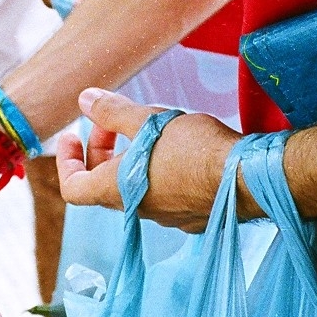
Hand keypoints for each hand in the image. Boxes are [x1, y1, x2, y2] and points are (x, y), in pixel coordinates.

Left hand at [57, 88, 253, 230]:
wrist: (250, 178)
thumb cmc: (196, 149)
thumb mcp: (149, 121)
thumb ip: (113, 112)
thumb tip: (84, 100)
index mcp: (117, 191)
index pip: (73, 188)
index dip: (67, 161)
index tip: (72, 136)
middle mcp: (138, 210)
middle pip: (103, 184)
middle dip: (102, 150)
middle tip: (114, 122)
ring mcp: (168, 217)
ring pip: (137, 188)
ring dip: (134, 159)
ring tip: (154, 129)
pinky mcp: (194, 216)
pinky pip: (166, 195)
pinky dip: (161, 172)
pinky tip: (183, 149)